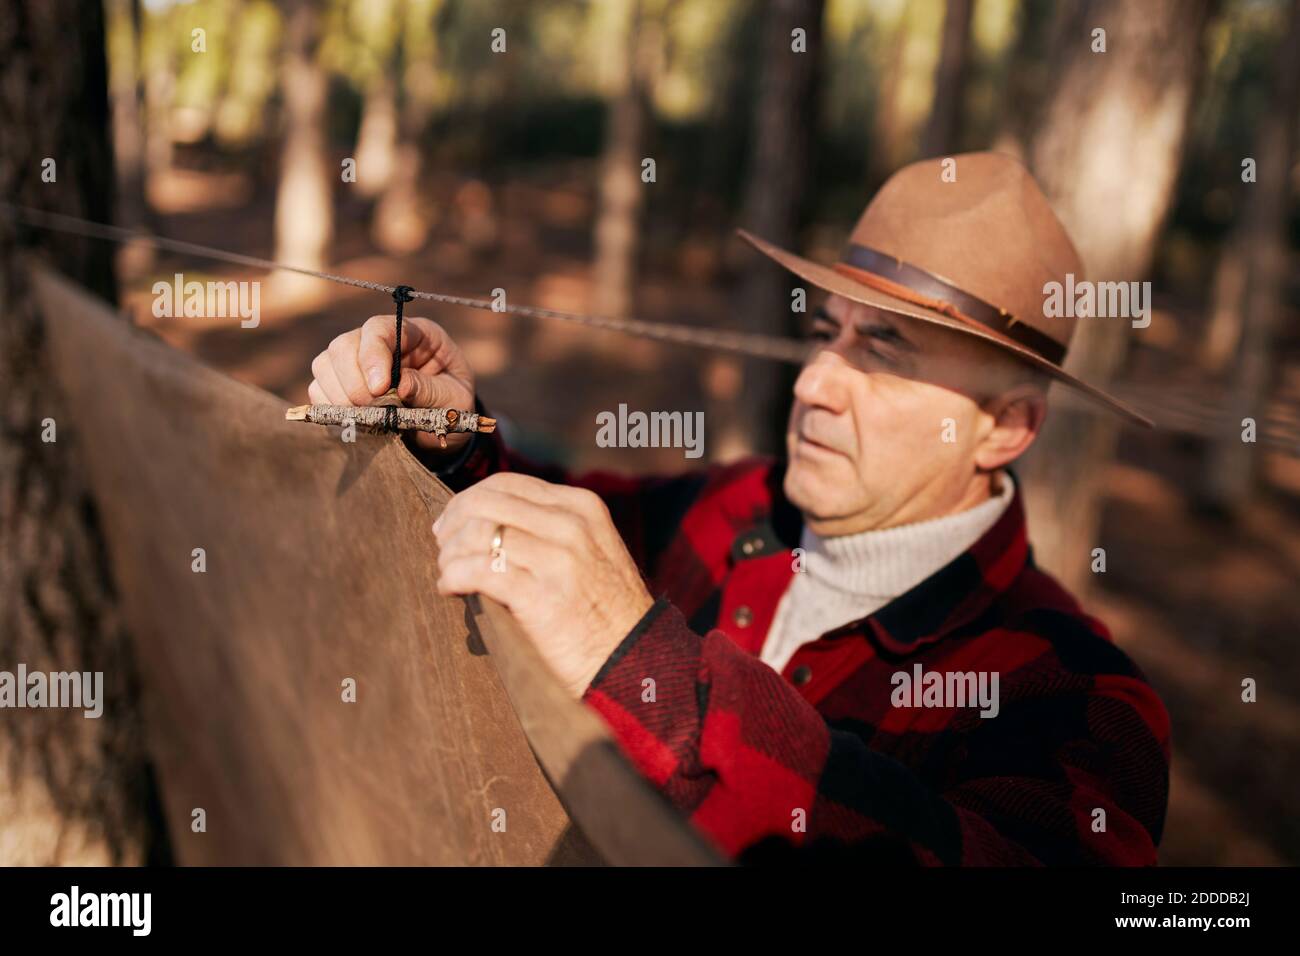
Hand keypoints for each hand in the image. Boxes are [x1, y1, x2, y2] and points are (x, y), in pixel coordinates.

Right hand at [308, 314, 475, 451]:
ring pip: (325, 365)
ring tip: (369, 419)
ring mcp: (355, 360)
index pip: (381, 328)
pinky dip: (332, 408)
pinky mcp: (339, 384)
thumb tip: (400, 386)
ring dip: (341, 397)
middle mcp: (380, 341)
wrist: (441, 428)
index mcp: (416, 334)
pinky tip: (357, 421)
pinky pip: (318, 390)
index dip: (373, 355)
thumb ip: (430, 390)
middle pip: (344, 345)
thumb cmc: (452, 407)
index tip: (379, 388)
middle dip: (355, 382)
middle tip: (376, 410)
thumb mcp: (454, 399)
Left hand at [433, 473, 654, 697]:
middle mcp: (571, 526)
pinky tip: (450, 588)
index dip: (469, 500)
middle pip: (486, 503)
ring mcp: (558, 560)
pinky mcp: (541, 597)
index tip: (452, 522)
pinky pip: (478, 571)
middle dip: (453, 523)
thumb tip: (487, 521)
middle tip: (442, 546)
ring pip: (478, 535)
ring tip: (447, 572)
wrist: (632, 660)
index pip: (507, 485)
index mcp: (582, 508)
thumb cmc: (604, 611)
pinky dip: (453, 578)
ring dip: (450, 554)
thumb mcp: (592, 551)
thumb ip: (552, 528)